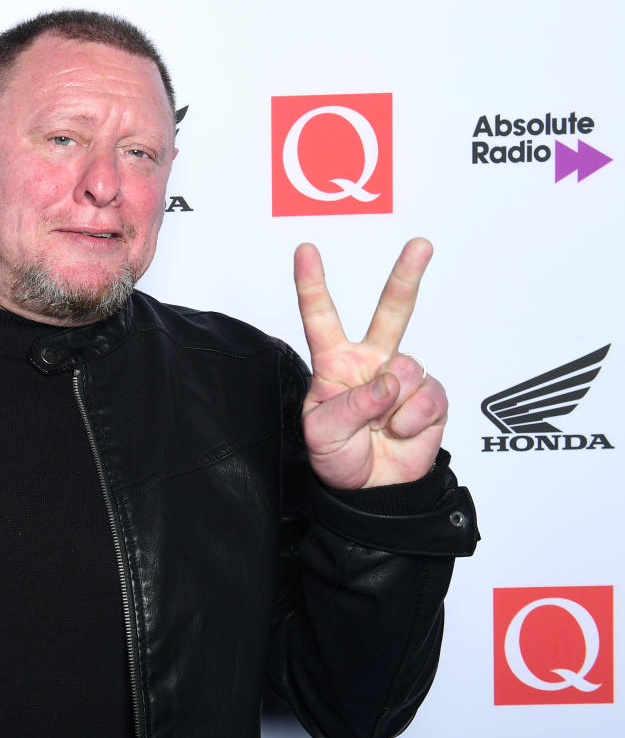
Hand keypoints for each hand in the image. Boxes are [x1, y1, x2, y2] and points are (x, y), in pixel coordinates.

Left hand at [294, 238, 446, 489]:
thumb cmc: (337, 457)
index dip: (312, 284)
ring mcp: (403, 378)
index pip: (321, 317)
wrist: (372, 492)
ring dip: (393, 403)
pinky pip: (429, 397)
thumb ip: (351, 405)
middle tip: (421, 245)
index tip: (305, 251)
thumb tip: (389, 382)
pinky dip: (413, 420)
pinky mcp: (431, 398)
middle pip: (391, 312)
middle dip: (407, 276)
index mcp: (335, 363)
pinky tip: (400, 432)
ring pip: (408, 368)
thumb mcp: (323, 433)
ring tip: (381, 426)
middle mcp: (371, 363)